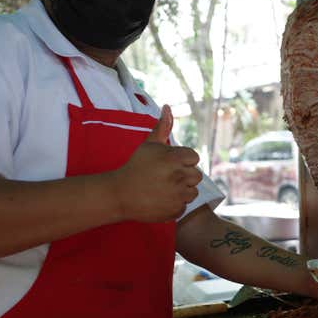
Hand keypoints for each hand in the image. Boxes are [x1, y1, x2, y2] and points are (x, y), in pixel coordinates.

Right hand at [110, 105, 202, 221]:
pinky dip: (176, 204)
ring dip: (182, 191)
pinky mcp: (176, 210)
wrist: (120, 194)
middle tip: (166, 177)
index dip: (183, 160)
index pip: (194, 158)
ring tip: (164, 188)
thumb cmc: (136, 166)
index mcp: (174, 159)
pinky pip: (185, 206)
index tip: (169, 164)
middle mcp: (179, 176)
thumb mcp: (149, 145)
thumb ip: (162, 127)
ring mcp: (178, 195)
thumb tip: (167, 107)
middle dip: (184, 175)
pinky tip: (162, 199)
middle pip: (197, 175)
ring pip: (193, 192)